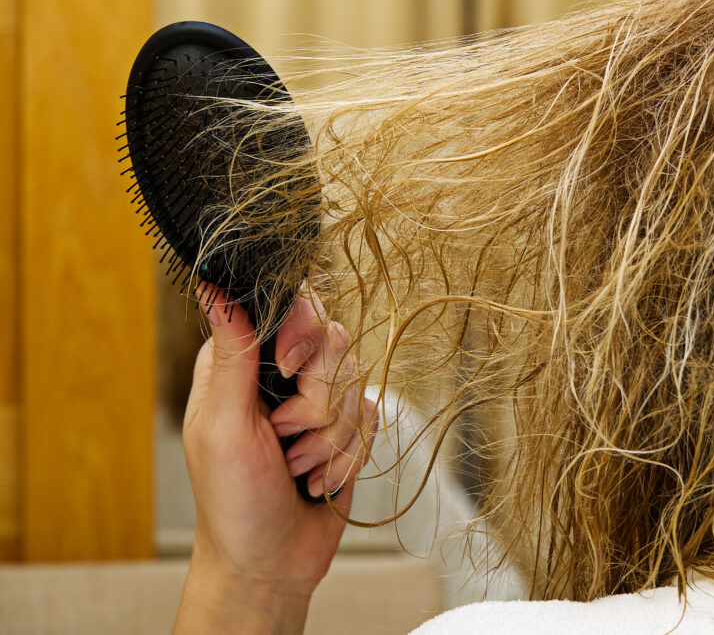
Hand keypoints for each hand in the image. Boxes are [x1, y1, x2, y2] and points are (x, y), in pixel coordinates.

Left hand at [174, 284, 376, 633]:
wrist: (271, 561)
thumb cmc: (232, 500)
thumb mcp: (224, 425)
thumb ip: (232, 354)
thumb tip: (211, 282)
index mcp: (242, 359)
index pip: (289, 305)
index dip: (301, 331)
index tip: (288, 367)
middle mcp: (282, 370)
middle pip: (333, 341)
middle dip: (315, 402)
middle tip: (283, 437)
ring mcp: (318, 397)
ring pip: (357, 381)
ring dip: (328, 438)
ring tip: (296, 466)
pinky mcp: (347, 426)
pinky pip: (372, 416)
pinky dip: (347, 455)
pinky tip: (318, 479)